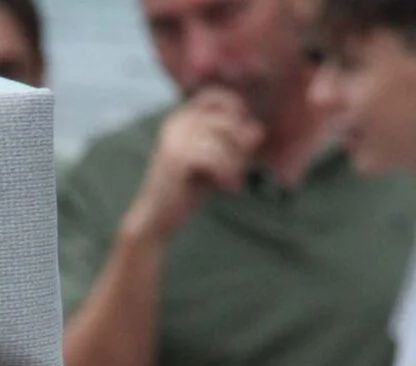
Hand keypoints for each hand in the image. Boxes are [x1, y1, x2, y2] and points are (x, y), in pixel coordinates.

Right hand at [126, 90, 262, 241]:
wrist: (157, 219)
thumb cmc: (188, 192)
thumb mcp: (218, 163)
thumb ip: (236, 145)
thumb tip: (258, 130)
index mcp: (181, 119)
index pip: (215, 96)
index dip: (236, 110)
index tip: (243, 140)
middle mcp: (176, 122)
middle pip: (226, 119)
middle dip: (241, 145)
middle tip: (242, 169)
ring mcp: (175, 138)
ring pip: (224, 137)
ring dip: (237, 162)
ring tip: (235, 181)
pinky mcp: (177, 156)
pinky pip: (216, 156)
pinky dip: (229, 173)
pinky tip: (229, 188)